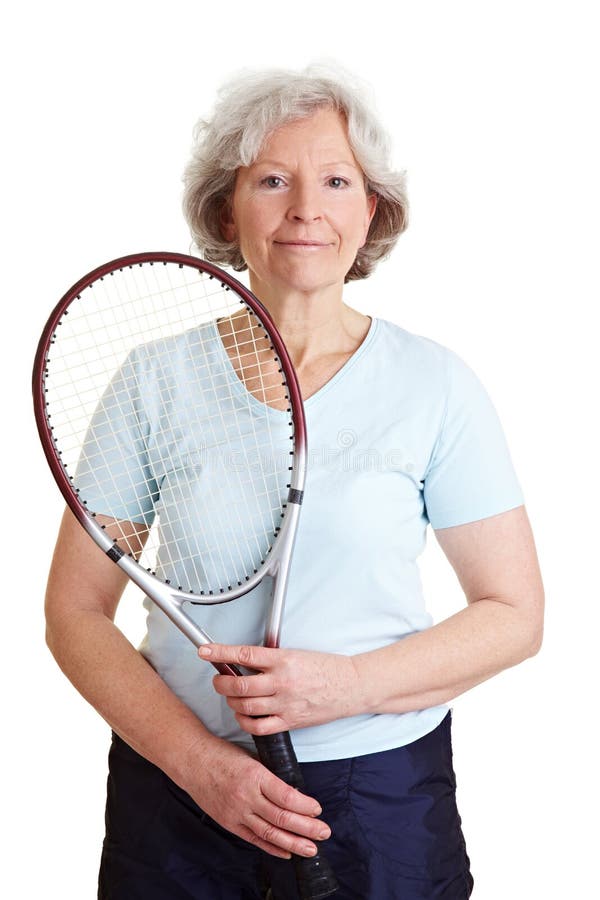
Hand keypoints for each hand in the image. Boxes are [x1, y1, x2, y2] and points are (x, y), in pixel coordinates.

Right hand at [185, 736, 330, 858]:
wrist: (193, 762)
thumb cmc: (223, 755)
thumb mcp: (251, 758)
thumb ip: (270, 776)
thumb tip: (293, 791)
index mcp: (255, 776)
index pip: (286, 796)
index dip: (305, 806)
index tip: (318, 809)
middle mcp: (247, 797)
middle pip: (282, 817)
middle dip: (307, 828)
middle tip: (324, 832)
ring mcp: (237, 813)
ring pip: (270, 833)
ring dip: (293, 843)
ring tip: (311, 849)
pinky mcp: (229, 823)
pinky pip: (254, 839)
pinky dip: (272, 848)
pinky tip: (287, 852)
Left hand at [198, 643, 360, 733]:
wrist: (350, 686)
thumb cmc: (326, 668)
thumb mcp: (297, 654)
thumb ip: (271, 659)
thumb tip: (244, 659)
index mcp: (284, 660)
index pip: (244, 654)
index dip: (221, 652)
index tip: (205, 650)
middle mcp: (282, 682)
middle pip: (239, 685)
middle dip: (221, 683)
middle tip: (218, 679)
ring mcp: (285, 704)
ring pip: (245, 706)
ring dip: (231, 701)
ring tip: (231, 696)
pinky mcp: (290, 721)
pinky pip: (259, 726)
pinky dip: (245, 721)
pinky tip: (244, 715)